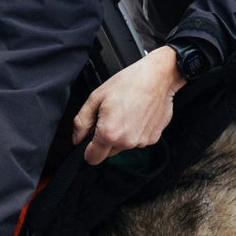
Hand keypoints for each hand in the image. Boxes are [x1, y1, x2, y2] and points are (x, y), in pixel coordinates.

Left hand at [73, 45, 184, 164]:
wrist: (158, 77)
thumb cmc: (130, 82)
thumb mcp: (96, 96)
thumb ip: (82, 121)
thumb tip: (77, 138)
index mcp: (109, 133)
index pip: (92, 158)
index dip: (88, 150)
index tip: (90, 140)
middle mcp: (126, 142)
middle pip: (108, 152)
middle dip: (106, 140)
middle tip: (111, 117)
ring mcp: (142, 141)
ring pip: (124, 145)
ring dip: (122, 134)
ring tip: (127, 112)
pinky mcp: (154, 137)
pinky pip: (139, 140)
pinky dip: (136, 131)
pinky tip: (138, 114)